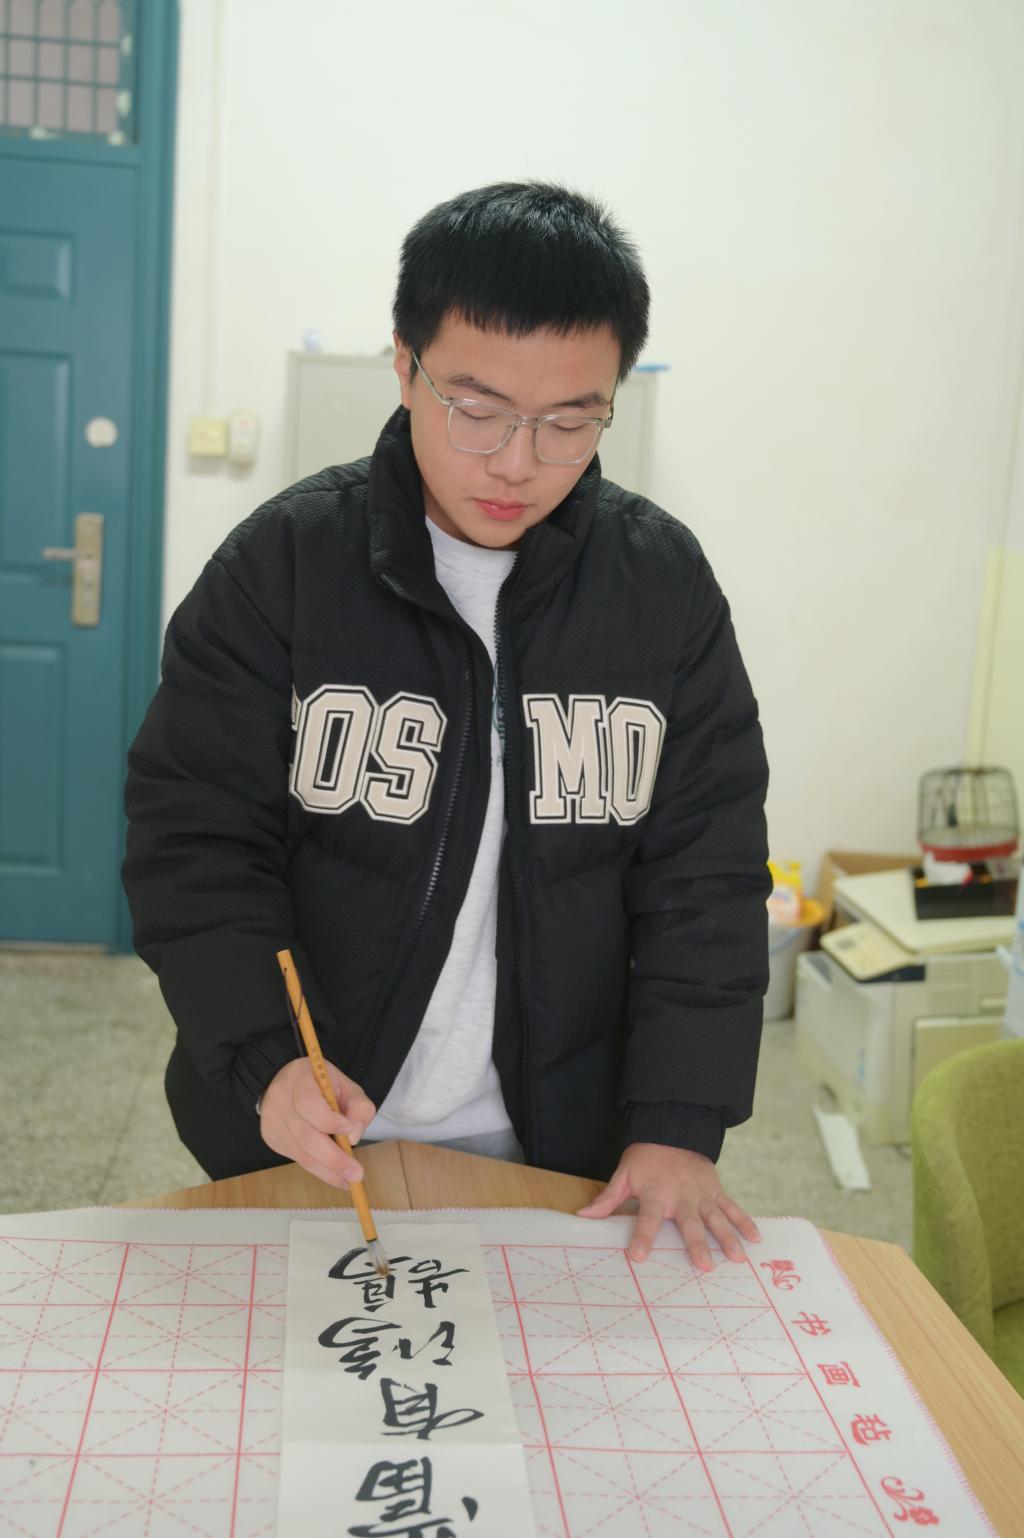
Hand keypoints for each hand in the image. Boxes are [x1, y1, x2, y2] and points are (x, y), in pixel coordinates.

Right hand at [259, 1058, 375, 1188]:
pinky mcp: (271, 1138)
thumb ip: (358, 1107)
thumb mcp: (346, 1086)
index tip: (350, 1130)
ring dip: (327, 1170)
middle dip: (333, 1158)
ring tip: (348, 1180)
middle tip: (355, 1174)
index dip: (330, 1121)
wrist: (285, 1082)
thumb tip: (354, 1136)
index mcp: (299, 1079)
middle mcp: (280, 1102)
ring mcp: (273, 1122)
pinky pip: (296, 1157)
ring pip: (300, 1153)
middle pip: (305, 1136)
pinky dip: (317, 1168)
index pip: (308, 1104)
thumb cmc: (320, 1084)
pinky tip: (332, 1174)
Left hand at [576, 1142, 760, 1270]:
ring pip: (716, 1218)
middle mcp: (682, 1195)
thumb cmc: (645, 1158)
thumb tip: (583, 1217)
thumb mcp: (623, 1175)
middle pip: (690, 1223)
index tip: (639, 1256)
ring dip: (728, 1237)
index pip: (647, 1219)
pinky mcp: (715, 1190)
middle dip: (697, 1244)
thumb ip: (607, 1199)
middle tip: (705, 1267)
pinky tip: (756, 1238)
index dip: (642, 1237)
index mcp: (656, 1193)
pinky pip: (732, 1207)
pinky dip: (745, 1221)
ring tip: (738, 1258)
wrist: (671, 1129)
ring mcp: (702, 1193)